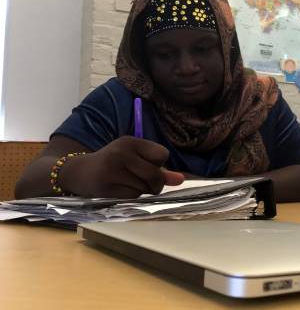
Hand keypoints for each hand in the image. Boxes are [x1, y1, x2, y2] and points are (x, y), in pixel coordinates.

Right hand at [60, 136, 183, 197]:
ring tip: (129, 184)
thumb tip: (181, 179)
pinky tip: (120, 190)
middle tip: (148, 184)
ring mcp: (113, 169)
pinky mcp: (106, 186)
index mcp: (131, 141)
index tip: (149, 166)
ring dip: (142, 190)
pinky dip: (132, 196)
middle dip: (156, 184)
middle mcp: (122, 152)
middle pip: (155, 174)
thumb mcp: (135, 158)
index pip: (162, 154)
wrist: (79, 172)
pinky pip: (133, 196)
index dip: (159, 164)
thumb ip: (159, 168)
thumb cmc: (113, 164)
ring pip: (144, 187)